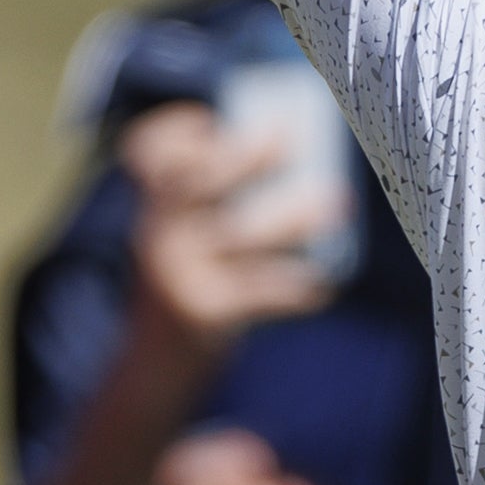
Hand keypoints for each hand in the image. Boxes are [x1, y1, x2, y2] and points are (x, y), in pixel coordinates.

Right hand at [119, 104, 337, 370]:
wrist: (154, 365)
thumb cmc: (195, 279)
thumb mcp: (190, 234)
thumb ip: (219, 199)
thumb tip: (292, 151)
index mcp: (153, 206)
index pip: (147, 153)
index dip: (175, 131)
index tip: (209, 118)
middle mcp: (157, 233)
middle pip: (199, 183)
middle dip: (244, 157)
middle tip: (289, 136)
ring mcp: (176, 273)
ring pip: (237, 234)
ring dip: (290, 218)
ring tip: (337, 201)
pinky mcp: (201, 312)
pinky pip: (255, 293)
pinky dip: (292, 288)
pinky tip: (323, 287)